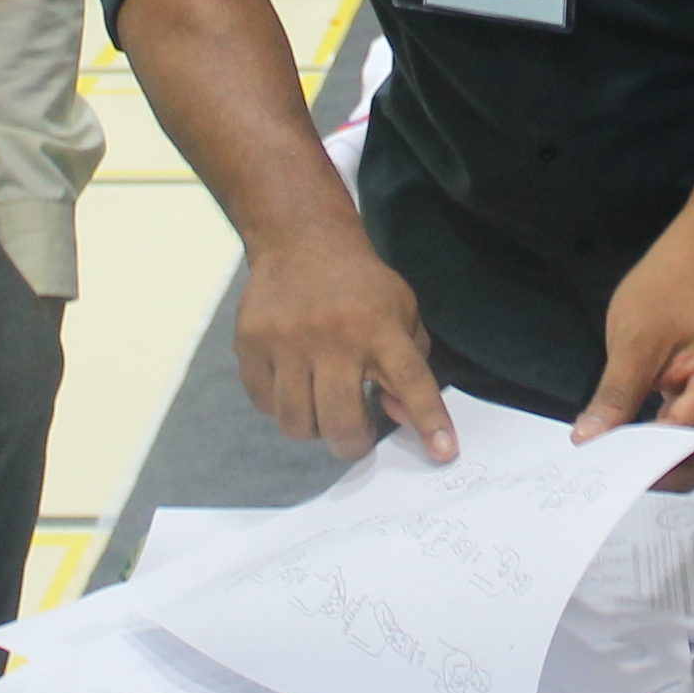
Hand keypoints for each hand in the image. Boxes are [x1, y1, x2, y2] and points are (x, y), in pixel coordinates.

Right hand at [237, 225, 454, 460]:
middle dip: (352, 443)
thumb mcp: (401, 313)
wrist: (301, 240)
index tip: (443, 452)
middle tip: (355, 436)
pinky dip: (281, 406)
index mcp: (380, 325)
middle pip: (341, 420)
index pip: (411, 380)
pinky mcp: (250, 342)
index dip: (429, 421)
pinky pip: (264, 404)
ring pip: (297, 421)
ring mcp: (286, 339)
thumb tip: (402, 418)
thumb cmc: (359, 287)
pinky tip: (293, 384)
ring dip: (314, 427)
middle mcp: (333, 333)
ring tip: (321, 406)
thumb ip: (409, 367)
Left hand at [575, 232, 693, 486]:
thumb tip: (588, 441)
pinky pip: (689, 443)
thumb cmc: (671, 290)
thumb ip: (616, 396)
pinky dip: (660, 450)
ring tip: (610, 460)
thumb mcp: (635, 341)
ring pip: (693, 462)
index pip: (682, 443)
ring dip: (655, 466)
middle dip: (649, 473)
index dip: (641, 459)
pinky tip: (626, 443)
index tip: (599, 465)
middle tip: (600, 469)